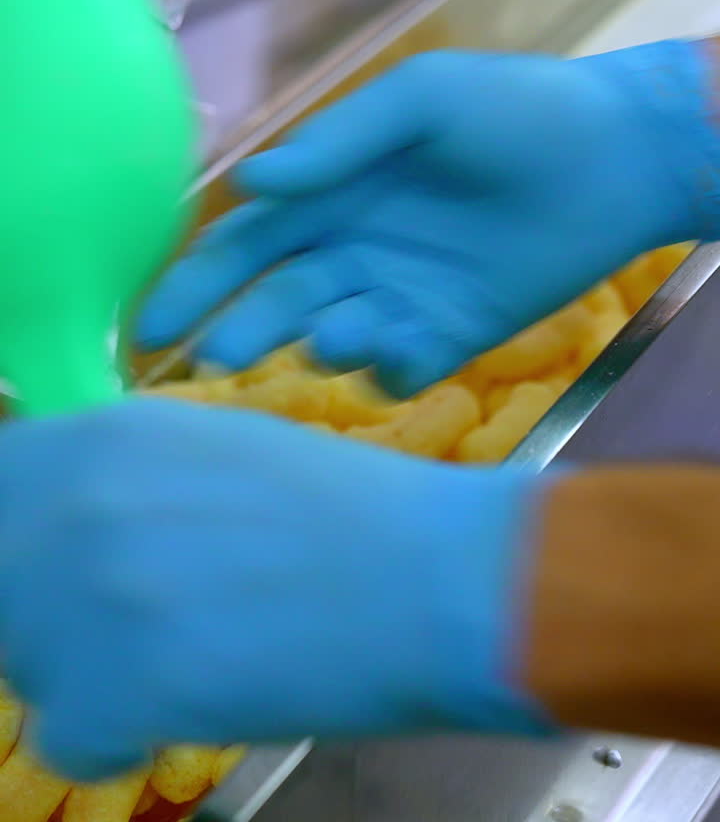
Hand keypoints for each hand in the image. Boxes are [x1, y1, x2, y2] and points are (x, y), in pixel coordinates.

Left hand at [0, 399, 548, 779]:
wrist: (430, 576)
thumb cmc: (347, 507)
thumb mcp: (219, 447)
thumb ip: (128, 472)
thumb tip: (73, 509)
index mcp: (104, 436)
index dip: (21, 534)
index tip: (53, 564)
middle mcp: (76, 505)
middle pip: (1, 580)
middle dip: (44, 608)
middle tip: (134, 622)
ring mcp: (87, 598)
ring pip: (24, 660)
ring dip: (83, 671)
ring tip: (175, 659)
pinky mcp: (116, 689)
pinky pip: (68, 737)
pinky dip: (117, 737)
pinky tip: (185, 706)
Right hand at [139, 42, 717, 396]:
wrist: (616, 152)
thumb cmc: (514, 110)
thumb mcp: (420, 103)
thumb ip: (336, 143)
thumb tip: (245, 181)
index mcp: (333, 191)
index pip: (247, 241)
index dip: (196, 278)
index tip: (153, 320)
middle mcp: (354, 249)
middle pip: (274, 299)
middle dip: (237, 328)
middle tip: (210, 359)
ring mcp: (402, 294)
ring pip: (331, 336)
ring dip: (316, 344)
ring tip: (332, 333)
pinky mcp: (453, 333)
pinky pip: (402, 368)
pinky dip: (390, 368)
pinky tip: (399, 349)